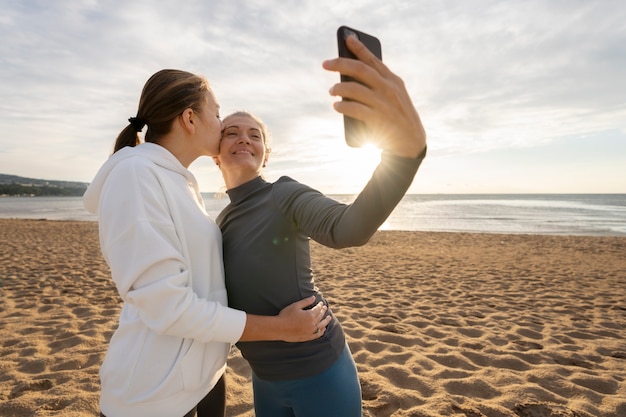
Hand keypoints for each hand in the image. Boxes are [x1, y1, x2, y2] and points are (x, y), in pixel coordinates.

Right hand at [277, 296, 331, 341]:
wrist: (279, 328)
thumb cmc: (286, 315)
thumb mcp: (295, 306)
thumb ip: (306, 301)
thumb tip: (314, 297)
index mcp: (309, 315)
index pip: (318, 309)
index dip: (320, 305)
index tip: (321, 303)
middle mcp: (312, 324)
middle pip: (320, 316)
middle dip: (323, 311)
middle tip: (325, 308)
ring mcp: (310, 331)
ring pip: (321, 326)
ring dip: (326, 321)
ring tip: (329, 318)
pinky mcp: (307, 337)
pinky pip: (317, 335)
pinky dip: (321, 331)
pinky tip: (323, 329)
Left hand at [323, 35, 425, 157]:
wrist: (411, 143)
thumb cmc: (396, 117)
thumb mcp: (393, 96)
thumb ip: (378, 85)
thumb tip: (349, 76)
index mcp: (393, 80)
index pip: (373, 60)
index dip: (359, 48)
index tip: (347, 39)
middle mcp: (389, 89)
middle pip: (360, 70)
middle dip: (340, 63)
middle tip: (325, 64)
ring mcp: (383, 104)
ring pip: (354, 89)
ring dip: (338, 88)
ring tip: (331, 91)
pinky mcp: (378, 119)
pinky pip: (355, 109)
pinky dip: (343, 106)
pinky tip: (336, 106)